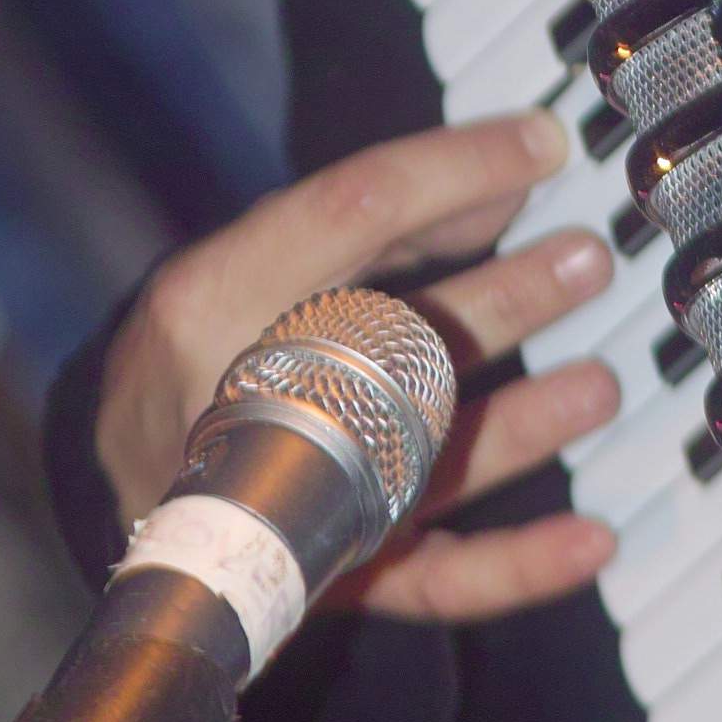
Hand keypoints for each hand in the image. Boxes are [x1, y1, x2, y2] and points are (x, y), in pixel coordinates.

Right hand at [95, 108, 620, 620]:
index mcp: (213, 298)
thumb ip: (368, 221)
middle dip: (505, 299)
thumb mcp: (260, 255)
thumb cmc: (208, 347)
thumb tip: (504, 177)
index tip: (543, 141)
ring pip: (421, 457)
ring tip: (600, 384)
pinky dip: (518, 565)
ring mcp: (289, 491)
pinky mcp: (329, 572)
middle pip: (394, 339)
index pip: (351, 209)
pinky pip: (431, 580)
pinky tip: (593, 539)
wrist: (122, 474)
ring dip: (525, 424)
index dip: (457, 167)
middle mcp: (245, 395)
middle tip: (589, 259)